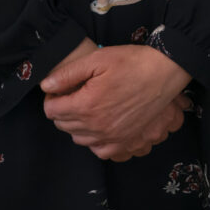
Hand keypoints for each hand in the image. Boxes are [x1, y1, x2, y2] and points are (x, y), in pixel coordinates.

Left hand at [42, 44, 191, 161]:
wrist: (163, 72)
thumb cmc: (132, 62)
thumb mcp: (98, 59)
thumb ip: (69, 74)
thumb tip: (46, 85)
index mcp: (86, 105)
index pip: (52, 110)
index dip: (52, 97)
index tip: (59, 89)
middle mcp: (95, 126)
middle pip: (63, 125)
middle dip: (63, 109)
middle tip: (74, 94)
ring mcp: (110, 137)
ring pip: (79, 138)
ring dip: (77, 124)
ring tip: (88, 106)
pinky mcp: (124, 142)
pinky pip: (98, 150)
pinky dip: (94, 139)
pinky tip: (100, 124)